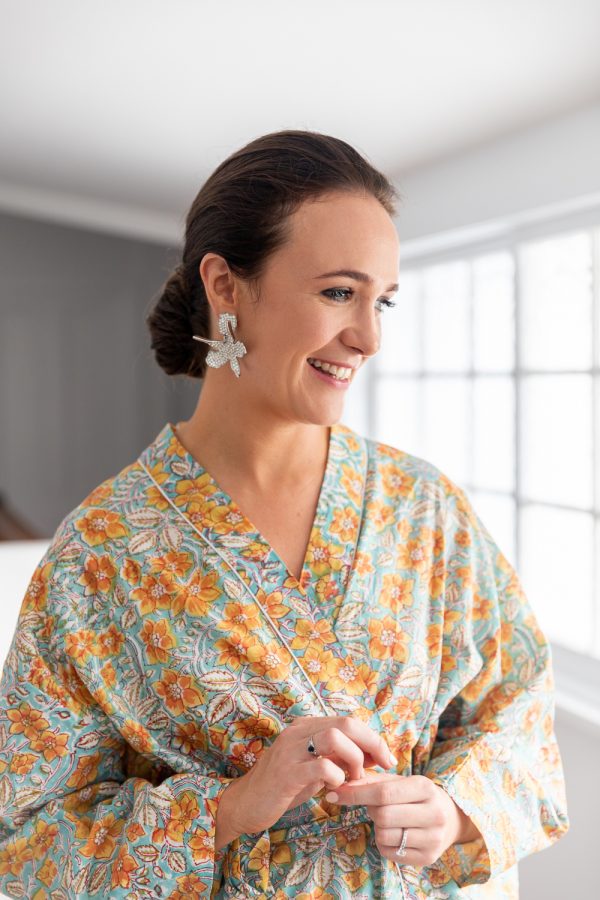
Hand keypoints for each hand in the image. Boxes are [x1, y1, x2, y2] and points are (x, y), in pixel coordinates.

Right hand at [225, 715, 397, 837]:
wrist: (246, 803)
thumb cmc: (284, 787)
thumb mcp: (314, 768)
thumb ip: (338, 758)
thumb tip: (373, 755)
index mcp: (306, 727)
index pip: (348, 721)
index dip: (372, 737)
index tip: (387, 757)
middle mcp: (298, 732)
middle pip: (345, 723)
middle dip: (371, 743)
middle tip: (382, 765)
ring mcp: (290, 750)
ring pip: (335, 737)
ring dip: (354, 759)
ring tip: (353, 778)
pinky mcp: (286, 773)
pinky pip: (321, 766)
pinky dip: (337, 776)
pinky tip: (334, 788)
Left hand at [324, 771, 481, 867]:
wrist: (449, 818)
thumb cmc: (416, 796)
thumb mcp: (400, 781)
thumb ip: (372, 782)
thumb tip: (342, 787)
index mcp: (425, 787)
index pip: (383, 793)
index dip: (355, 794)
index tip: (334, 794)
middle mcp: (433, 813)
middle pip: (382, 816)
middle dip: (371, 810)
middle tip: (375, 807)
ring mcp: (433, 838)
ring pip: (385, 835)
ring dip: (377, 828)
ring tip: (388, 820)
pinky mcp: (428, 857)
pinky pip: (390, 852)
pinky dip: (383, 843)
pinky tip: (395, 834)